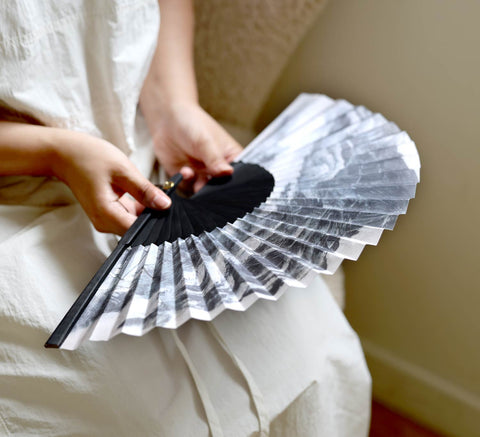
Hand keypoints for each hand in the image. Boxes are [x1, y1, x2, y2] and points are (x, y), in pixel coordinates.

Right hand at [51, 130, 170, 234]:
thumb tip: (165, 205)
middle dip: (154, 216)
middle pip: (137, 229)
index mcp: (106, 214)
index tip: (170, 212)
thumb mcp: (123, 170)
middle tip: (167, 201)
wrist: (66, 154)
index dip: (156, 222)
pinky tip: (146, 195)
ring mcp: (105, 220)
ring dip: (148, 211)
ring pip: (135, 223)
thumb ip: (145, 190)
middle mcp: (104, 223)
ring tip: (155, 194)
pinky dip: (140, 208)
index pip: (138, 231)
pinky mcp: (108, 214)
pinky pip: (129, 216)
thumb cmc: (90, 157)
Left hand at [149, 101, 242, 191]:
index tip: (227, 186)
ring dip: (199, 187)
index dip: (234, 185)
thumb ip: (215, 159)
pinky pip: (188, 188)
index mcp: (231, 158)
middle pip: (222, 188)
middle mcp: (218, 169)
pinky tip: (184, 170)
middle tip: (207, 183)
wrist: (168, 119)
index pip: (239, 177)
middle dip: (214, 189)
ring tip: (192, 174)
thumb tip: (228, 173)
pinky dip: (186, 183)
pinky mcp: (187, 177)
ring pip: (205, 191)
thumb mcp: (206, 141)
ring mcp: (203, 174)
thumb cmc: (193, 124)